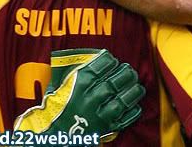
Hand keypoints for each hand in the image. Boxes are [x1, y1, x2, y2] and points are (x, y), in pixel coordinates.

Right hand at [14, 48, 144, 141]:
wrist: (54, 134)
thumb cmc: (58, 107)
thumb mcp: (62, 85)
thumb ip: (78, 73)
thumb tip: (97, 58)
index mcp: (77, 85)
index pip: (99, 67)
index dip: (110, 61)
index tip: (113, 60)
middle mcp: (89, 99)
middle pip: (113, 84)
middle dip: (125, 74)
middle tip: (130, 70)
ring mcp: (98, 116)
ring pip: (122, 102)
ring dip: (133, 92)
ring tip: (137, 86)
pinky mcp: (105, 129)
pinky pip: (124, 120)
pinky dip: (133, 111)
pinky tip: (135, 104)